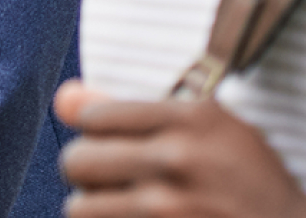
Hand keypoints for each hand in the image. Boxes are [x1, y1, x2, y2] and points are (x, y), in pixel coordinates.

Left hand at [54, 80, 305, 217]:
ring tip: (123, 210)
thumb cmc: (244, 179)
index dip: (98, 134)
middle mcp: (179, 160)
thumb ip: (126, 110)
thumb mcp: (204, 129)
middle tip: (113, 183)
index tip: (117, 145)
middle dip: (88, 173)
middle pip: (77, 161)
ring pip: (80, 209)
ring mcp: (172, 209)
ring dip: (96, 211)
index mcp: (191, 118)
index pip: (94, 117)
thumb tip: (61, 98)